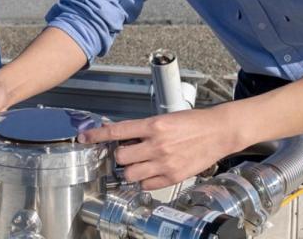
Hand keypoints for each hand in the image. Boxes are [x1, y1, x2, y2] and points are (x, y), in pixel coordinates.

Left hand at [78, 107, 238, 189]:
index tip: (84, 137)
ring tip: (139, 162)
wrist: (218, 132)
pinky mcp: (173, 176)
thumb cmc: (193, 122)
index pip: (117, 131)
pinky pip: (147, 184)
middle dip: (120, 155)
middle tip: (127, 152)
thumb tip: (123, 136)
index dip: (96, 135)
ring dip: (130, 169)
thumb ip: (144, 128)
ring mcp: (165, 162)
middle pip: (120, 157)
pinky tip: (150, 171)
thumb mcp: (165, 118)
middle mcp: (157, 144)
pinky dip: (144, 180)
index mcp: (154, 125)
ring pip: (130, 174)